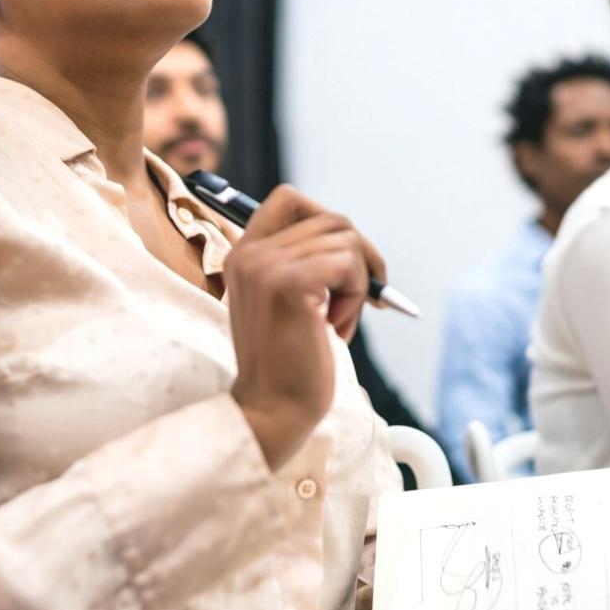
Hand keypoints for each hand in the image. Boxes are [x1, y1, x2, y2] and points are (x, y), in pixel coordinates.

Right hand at [224, 185, 384, 469]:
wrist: (273, 410)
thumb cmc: (289, 363)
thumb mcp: (289, 302)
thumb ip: (303, 264)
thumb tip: (354, 240)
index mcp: (243, 254)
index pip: (290, 199)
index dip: (327, 220)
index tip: (345, 261)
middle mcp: (249, 252)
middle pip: (331, 219)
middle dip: (359, 258)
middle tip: (365, 296)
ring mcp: (266, 264)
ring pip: (345, 240)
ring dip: (357, 283)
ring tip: (337, 323)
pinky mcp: (290, 282)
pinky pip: (348, 264)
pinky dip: (357, 296)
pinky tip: (335, 329)